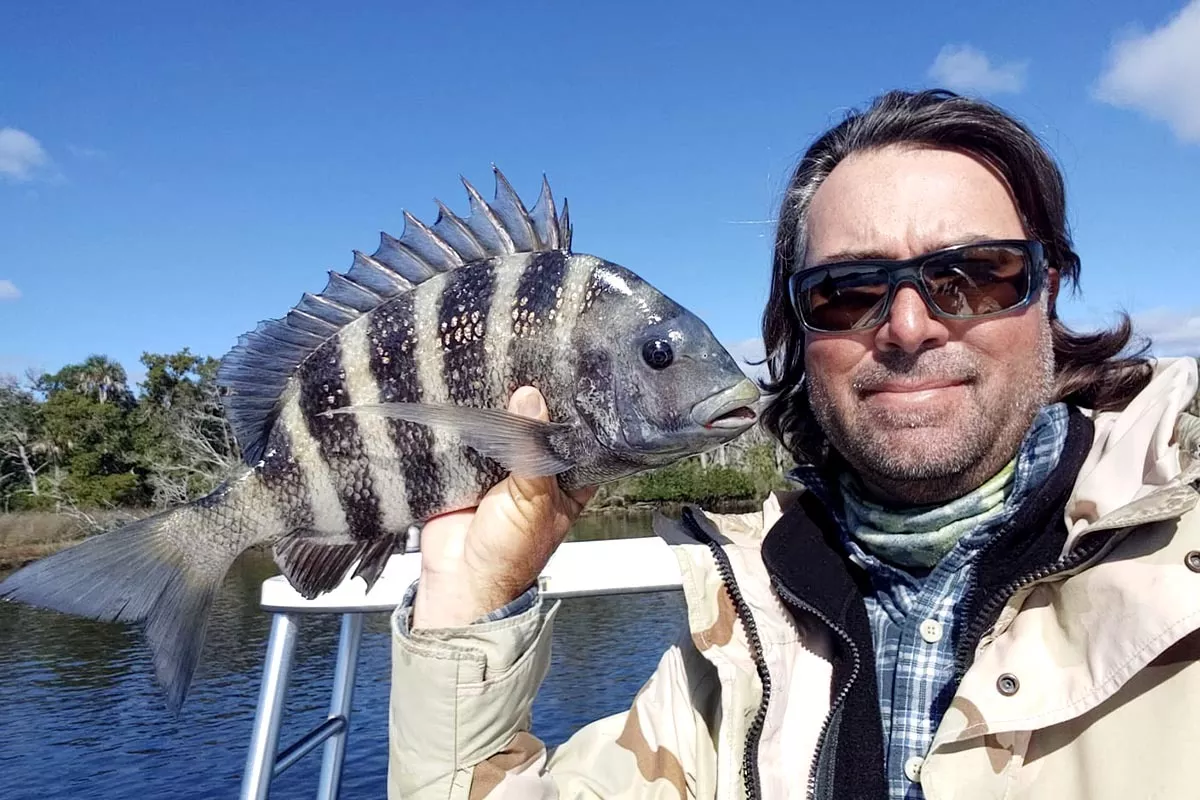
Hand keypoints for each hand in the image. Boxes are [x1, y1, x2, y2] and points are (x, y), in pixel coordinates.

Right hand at [412, 386, 595, 628]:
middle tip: (527, 361)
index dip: (573, 409)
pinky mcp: (469, 467)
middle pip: (538, 427)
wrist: (459, 578)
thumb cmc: (510, 553)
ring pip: (504, 428)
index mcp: (568, 480)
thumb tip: (530, 399)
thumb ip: (534, 448)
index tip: (567, 371)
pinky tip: (466, 390)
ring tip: (497, 366)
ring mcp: (502, 468)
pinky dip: (468, 419)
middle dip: (531, 402)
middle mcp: (538, 470)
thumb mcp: (534, 498)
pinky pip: (470, 436)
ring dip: (498, 407)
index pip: (576, 436)